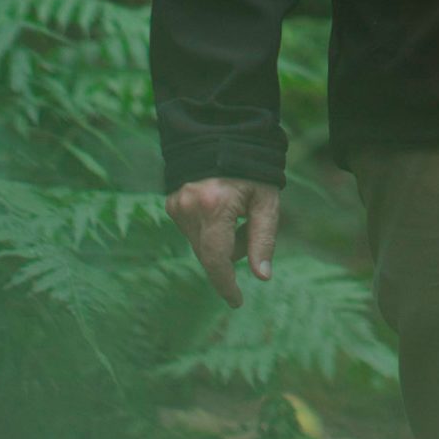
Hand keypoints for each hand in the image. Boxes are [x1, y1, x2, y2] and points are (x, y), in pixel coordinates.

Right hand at [167, 178, 280, 308]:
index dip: (226, 285)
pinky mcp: (171, 204)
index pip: (216, 259)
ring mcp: (176, 205)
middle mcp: (190, 208)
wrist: (222, 136)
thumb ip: (264, 239)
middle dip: (231, 254)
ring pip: (200, 245)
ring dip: (219, 242)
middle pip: (209, 254)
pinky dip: (208, 231)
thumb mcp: (267, 202)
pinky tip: (219, 209)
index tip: (236, 301)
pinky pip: (192, 232)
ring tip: (235, 212)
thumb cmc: (253, 169)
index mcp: (215, 206)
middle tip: (248, 226)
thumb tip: (262, 277)